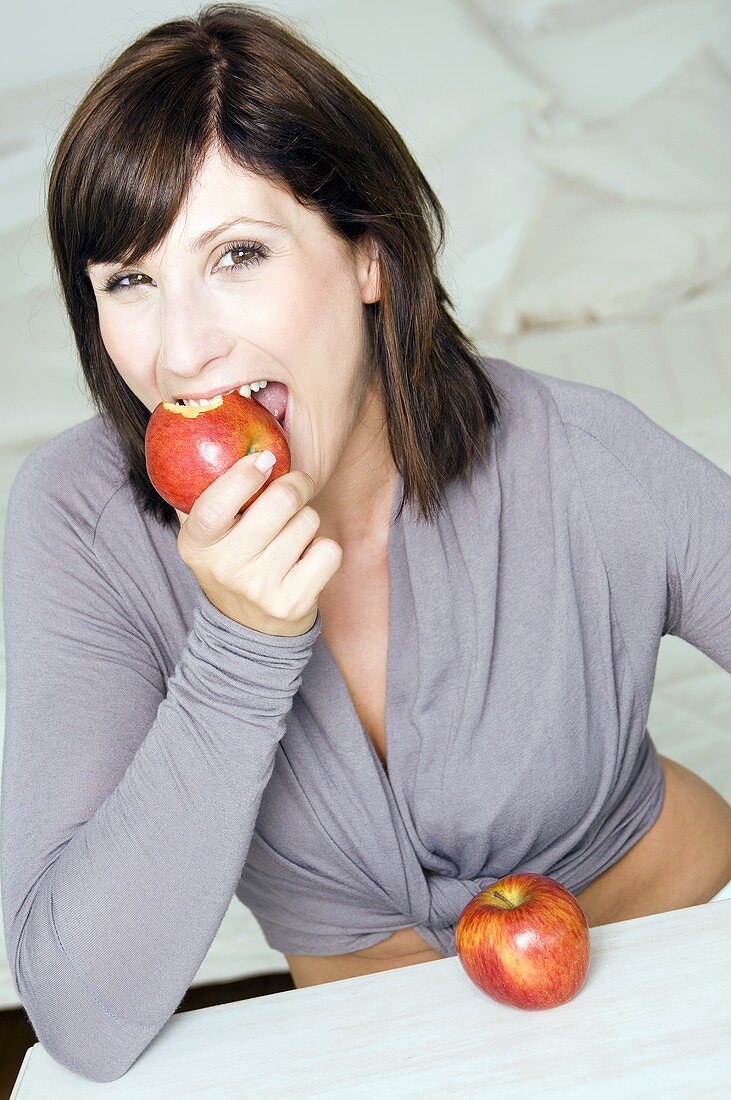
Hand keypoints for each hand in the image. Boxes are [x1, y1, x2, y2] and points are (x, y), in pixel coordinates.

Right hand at [175, 452, 342, 635]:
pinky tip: (306, 559)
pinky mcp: (291, 604)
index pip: (214, 506)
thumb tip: (219, 430)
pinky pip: (328, 550)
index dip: (243, 476)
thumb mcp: (208, 533)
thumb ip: (210, 490)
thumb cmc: (233, 560)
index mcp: (196, 543)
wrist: (248, 627)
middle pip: (281, 501)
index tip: (264, 459)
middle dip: (297, 484)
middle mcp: (223, 568)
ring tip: (291, 536)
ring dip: (307, 521)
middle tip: (296, 485)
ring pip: (309, 521)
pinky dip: (324, 548)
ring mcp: (258, 589)